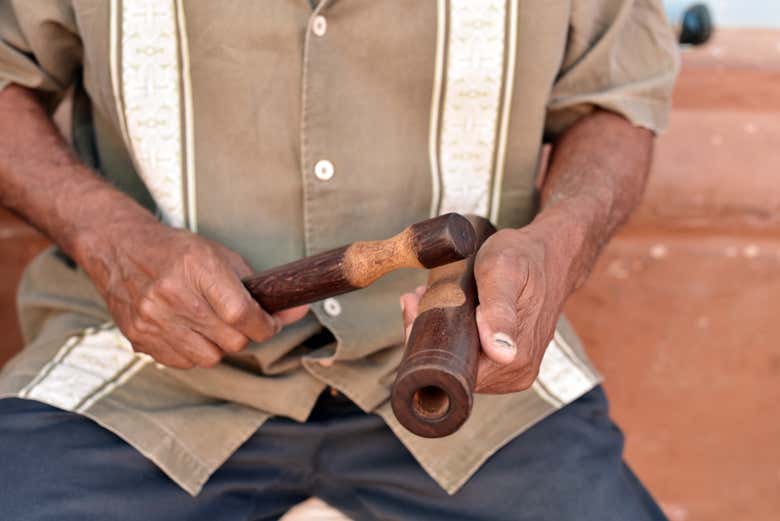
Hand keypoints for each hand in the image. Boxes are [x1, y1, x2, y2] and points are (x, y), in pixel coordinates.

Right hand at [84, 218, 307, 368]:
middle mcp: (173, 295)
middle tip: (241, 321)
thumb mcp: (219, 255)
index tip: (271, 323)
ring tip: (212, 324)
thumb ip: (257, 287)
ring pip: (210, 357)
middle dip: (245, 334)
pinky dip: (194, 351)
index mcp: (197, 267)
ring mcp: (153, 319)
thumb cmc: (175, 250)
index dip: (266, 325)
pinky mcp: (139, 337)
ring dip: (219, 345)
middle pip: (231, 340)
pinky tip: (189, 329)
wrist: (118, 247)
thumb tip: (296, 312)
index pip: (242, 314)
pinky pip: (183, 362)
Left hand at [401, 215, 579, 393]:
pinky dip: (456, 334)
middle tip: (421, 295)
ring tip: (434, 295)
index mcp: (515, 358)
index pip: (454, 370)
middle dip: (432, 334)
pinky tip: (451, 307)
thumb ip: (499, 310)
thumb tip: (502, 352)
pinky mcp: (509, 362)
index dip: (430, 343)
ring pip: (461, 362)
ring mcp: (514, 370)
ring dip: (442, 333)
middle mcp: (517, 372)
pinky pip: (473, 356)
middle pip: (455, 369)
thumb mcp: (504, 272)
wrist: (552, 255)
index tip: (418, 306)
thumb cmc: (524, 258)